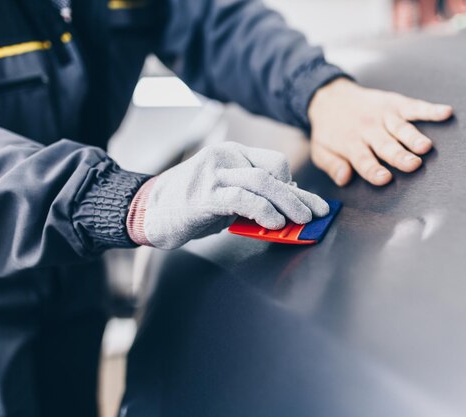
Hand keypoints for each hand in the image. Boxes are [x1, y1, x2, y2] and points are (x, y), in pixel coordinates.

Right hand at [129, 142, 329, 249]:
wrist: (149, 209)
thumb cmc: (190, 204)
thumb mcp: (225, 194)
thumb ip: (252, 195)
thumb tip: (285, 205)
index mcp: (232, 154)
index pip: (274, 162)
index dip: (293, 184)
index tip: (304, 202)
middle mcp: (225, 157)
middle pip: (273, 172)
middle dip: (300, 195)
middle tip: (317, 212)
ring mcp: (214, 174)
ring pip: (262, 183)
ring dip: (288, 203)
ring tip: (302, 220)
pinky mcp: (205, 194)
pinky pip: (242, 198)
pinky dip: (263, 211)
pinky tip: (274, 224)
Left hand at [308, 78, 452, 185]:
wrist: (329, 97)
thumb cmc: (329, 130)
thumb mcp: (320, 151)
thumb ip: (332, 165)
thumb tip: (344, 178)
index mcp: (350, 143)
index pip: (363, 160)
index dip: (373, 170)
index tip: (385, 178)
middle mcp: (369, 129)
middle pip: (386, 145)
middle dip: (399, 156)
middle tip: (413, 165)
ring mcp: (384, 115)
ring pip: (401, 128)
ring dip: (413, 137)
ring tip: (425, 147)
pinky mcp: (395, 103)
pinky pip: (414, 107)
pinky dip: (430, 110)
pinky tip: (445, 112)